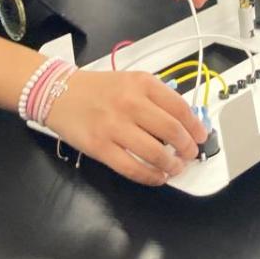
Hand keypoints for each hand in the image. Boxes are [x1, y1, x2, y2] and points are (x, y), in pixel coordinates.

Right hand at [46, 70, 209, 186]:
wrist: (58, 92)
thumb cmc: (99, 89)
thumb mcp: (131, 81)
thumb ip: (156, 98)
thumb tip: (184, 123)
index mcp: (142, 83)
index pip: (180, 107)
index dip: (196, 126)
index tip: (201, 136)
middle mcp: (130, 103)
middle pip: (171, 130)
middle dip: (187, 148)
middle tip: (190, 155)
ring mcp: (114, 126)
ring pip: (155, 152)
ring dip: (172, 165)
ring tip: (175, 168)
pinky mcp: (100, 147)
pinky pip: (132, 168)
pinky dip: (150, 176)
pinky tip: (157, 177)